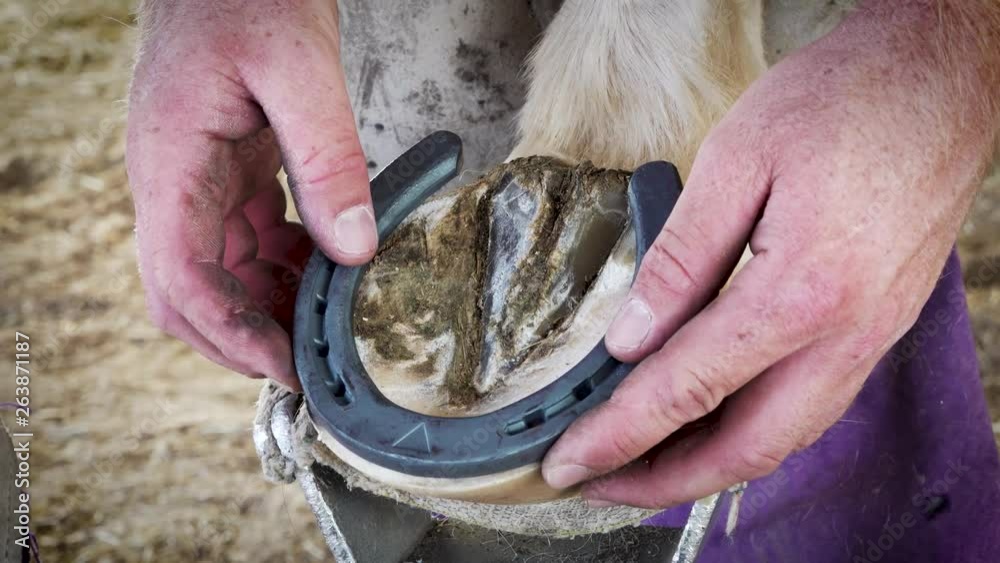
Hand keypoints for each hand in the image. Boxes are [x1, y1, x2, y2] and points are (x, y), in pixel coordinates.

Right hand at [126, 0, 375, 388]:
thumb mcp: (300, 70)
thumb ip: (328, 159)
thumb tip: (354, 251)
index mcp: (171, 166)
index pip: (181, 279)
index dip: (231, 334)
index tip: (286, 367)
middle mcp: (173, 184)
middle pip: (190, 293)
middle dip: (244, 336)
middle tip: (310, 361)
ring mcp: (196, 182)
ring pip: (220, 274)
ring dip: (267, 306)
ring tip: (326, 321)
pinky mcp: (225, 175)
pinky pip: (246, 242)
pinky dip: (282, 268)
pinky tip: (325, 268)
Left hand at [541, 2, 999, 506]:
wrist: (946, 78)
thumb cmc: (847, 100)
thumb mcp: (738, 160)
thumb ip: (680, 259)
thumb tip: (630, 338)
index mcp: (800, 294)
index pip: (686, 390)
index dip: (617, 436)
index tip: (566, 462)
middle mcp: (843, 336)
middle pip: (743, 450)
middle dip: (660, 482)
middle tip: (596, 482)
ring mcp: (870, 338)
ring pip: (782, 440)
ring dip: (707, 465)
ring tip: (643, 462)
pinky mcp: (877, 326)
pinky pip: (809, 408)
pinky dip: (750, 432)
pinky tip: (712, 419)